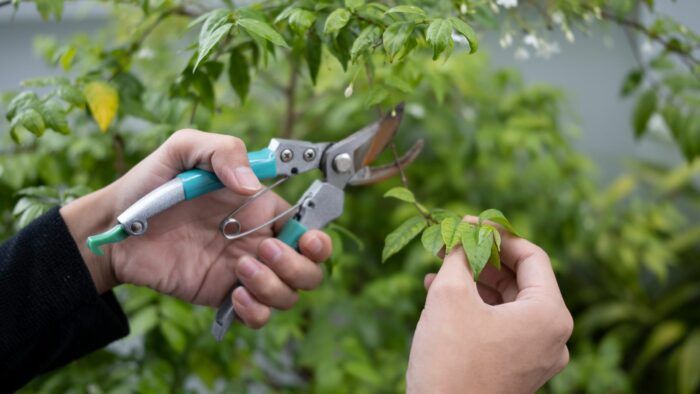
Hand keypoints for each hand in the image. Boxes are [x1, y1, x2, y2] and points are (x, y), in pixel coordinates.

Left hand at [60, 129, 331, 327]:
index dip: (319, 239)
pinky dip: (256, 312)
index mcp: (262, 208)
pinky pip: (258, 316)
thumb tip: (252, 186)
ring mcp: (243, 271)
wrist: (114, 228)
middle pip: (310, 269)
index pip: (310, 228)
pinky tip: (233, 294)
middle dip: (298, 266)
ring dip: (275, 288)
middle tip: (261, 252)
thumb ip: (222, 152)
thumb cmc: (151, 183)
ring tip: (240, 270)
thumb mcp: (185, 150)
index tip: (306, 239)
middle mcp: (260, 241)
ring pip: (289, 295)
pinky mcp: (222, 295)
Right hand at [406, 217, 572, 393]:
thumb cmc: (449, 358)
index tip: (469, 223)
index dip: (499, 234)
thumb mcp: (449, 295)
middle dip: (483, 258)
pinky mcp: (519, 369)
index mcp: (549, 315)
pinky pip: (502, 325)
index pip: (532, 256)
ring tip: (440, 267)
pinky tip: (442, 294)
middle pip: (521, 280)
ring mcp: (537, 356)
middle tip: (453, 242)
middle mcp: (552, 336)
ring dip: (475, 281)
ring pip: (508, 303)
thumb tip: (463, 230)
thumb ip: (460, 255)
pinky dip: (477, 307)